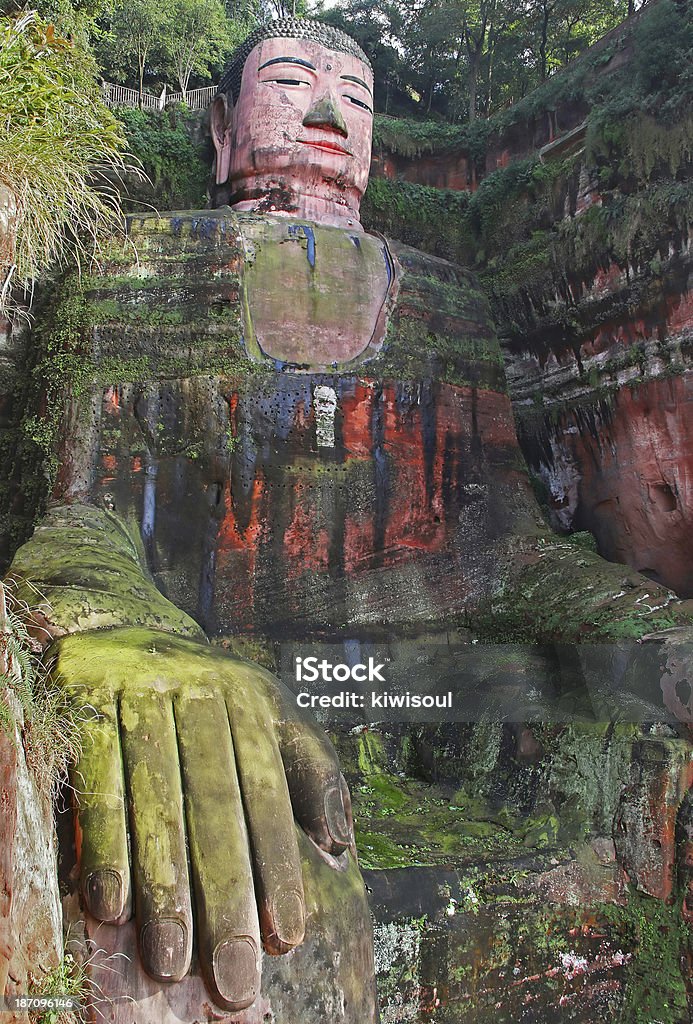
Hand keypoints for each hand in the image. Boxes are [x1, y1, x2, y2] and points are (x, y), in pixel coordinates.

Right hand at [51, 626, 353, 1011]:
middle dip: (225, 892)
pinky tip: (111, 907)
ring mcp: (137, 694)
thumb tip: (342, 839)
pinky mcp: (85, 705)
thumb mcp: (270, 713)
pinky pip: (97, 781)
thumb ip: (311, 769)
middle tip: (233, 975)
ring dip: (163, 883)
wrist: (122, 628)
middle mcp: (198, 692)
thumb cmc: (210, 694)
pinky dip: (103, 843)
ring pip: (155, 799)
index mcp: (249, 699)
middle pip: (213, 802)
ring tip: (171, 962)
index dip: (279, 864)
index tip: (286, 937)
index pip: (268, 791)